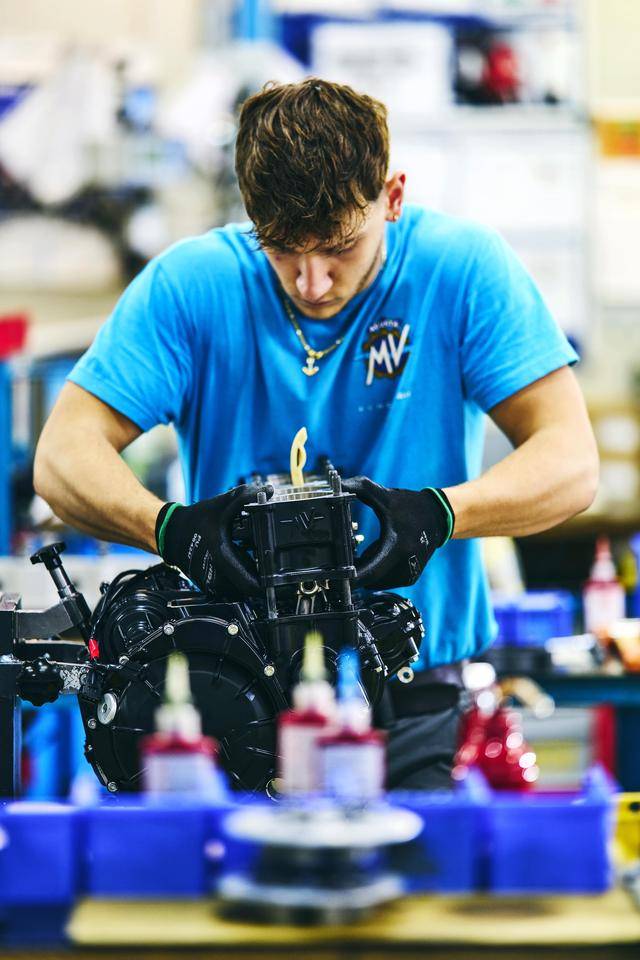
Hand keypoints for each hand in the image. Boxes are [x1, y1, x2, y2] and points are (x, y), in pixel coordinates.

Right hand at [155, 483, 271, 595]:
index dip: (270, 584)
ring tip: (253, 559)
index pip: (252, 586)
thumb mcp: (222, 504)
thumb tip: (267, 491)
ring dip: (250, 576)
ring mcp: (213, 585)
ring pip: (241, 590)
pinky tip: (239, 560)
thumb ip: (247, 496)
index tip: (282, 580)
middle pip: (250, 588)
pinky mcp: (210, 586)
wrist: (171, 533)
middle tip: (267, 559)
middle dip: (261, 575)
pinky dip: (239, 576)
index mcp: (223, 560)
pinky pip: (232, 588)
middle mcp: (218, 578)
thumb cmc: (193, 522)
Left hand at [341, 477, 453, 589]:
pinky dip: (375, 571)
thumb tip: (339, 485)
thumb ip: (360, 488)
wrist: (439, 516)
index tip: (335, 578)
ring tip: (360, 554)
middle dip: (354, 570)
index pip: (369, 573)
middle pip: (368, 579)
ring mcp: (408, 575)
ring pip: (375, 582)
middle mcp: (405, 566)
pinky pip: (384, 580)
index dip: (350, 579)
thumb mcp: (385, 495)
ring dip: (365, 571)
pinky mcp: (409, 578)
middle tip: (343, 557)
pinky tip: (375, 556)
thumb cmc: (412, 507)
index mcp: (398, 548)